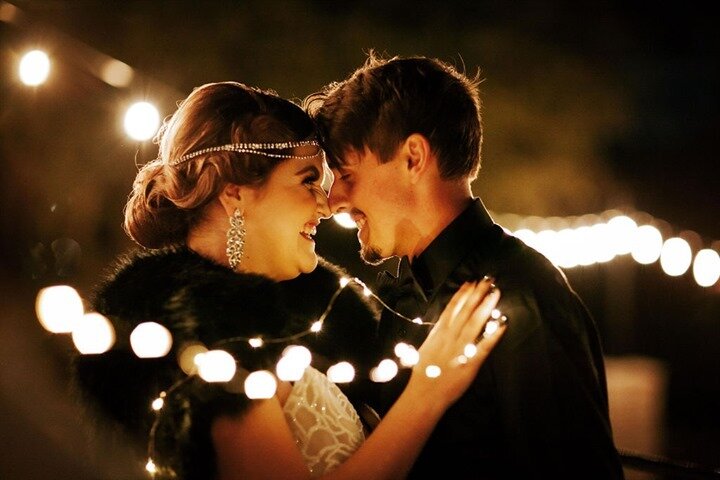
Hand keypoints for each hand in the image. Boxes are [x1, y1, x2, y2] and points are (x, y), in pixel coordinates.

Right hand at [408, 278, 504, 407]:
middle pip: (465, 311)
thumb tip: (444, 323)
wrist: (424, 393)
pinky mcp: (471, 362)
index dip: (462, 294)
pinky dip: (493, 334)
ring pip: (475, 323)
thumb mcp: (427, 347)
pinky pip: (484, 345)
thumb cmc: (423, 373)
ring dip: (485, 307)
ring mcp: (460, 348)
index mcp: (438, 332)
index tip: (470, 283)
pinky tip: (502, 323)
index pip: (452, 308)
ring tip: (495, 294)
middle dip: (476, 294)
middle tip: (487, 280)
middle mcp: (450, 337)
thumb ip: (437, 334)